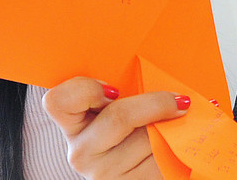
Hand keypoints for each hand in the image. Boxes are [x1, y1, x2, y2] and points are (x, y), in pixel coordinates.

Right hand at [44, 77, 190, 178]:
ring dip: (171, 127)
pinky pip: (161, 157)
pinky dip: (177, 146)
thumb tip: (153, 68)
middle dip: (155, 104)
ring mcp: (104, 172)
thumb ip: (124, 89)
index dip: (87, 88)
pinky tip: (175, 146)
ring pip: (146, 138)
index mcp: (73, 124)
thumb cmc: (141, 127)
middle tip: (179, 101)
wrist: (158, 169)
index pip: (57, 101)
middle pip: (118, 116)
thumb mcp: (125, 105)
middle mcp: (81, 152)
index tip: (115, 91)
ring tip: (174, 128)